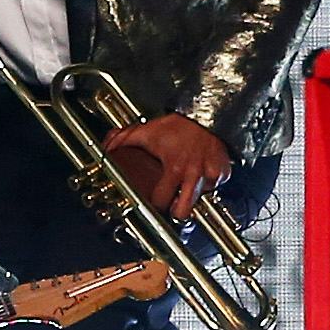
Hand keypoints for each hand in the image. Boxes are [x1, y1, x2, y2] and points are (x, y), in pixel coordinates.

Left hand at [101, 112, 231, 221]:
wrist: (204, 116)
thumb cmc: (176, 125)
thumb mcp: (145, 132)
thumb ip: (122, 141)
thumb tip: (105, 148)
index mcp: (174, 168)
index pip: (161, 201)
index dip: (154, 204)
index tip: (151, 203)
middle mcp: (194, 175)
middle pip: (184, 212)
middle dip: (176, 213)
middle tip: (170, 207)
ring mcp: (211, 175)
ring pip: (200, 198)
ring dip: (192, 193)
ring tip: (185, 181)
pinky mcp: (223, 173)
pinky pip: (214, 186)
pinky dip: (206, 183)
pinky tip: (198, 171)